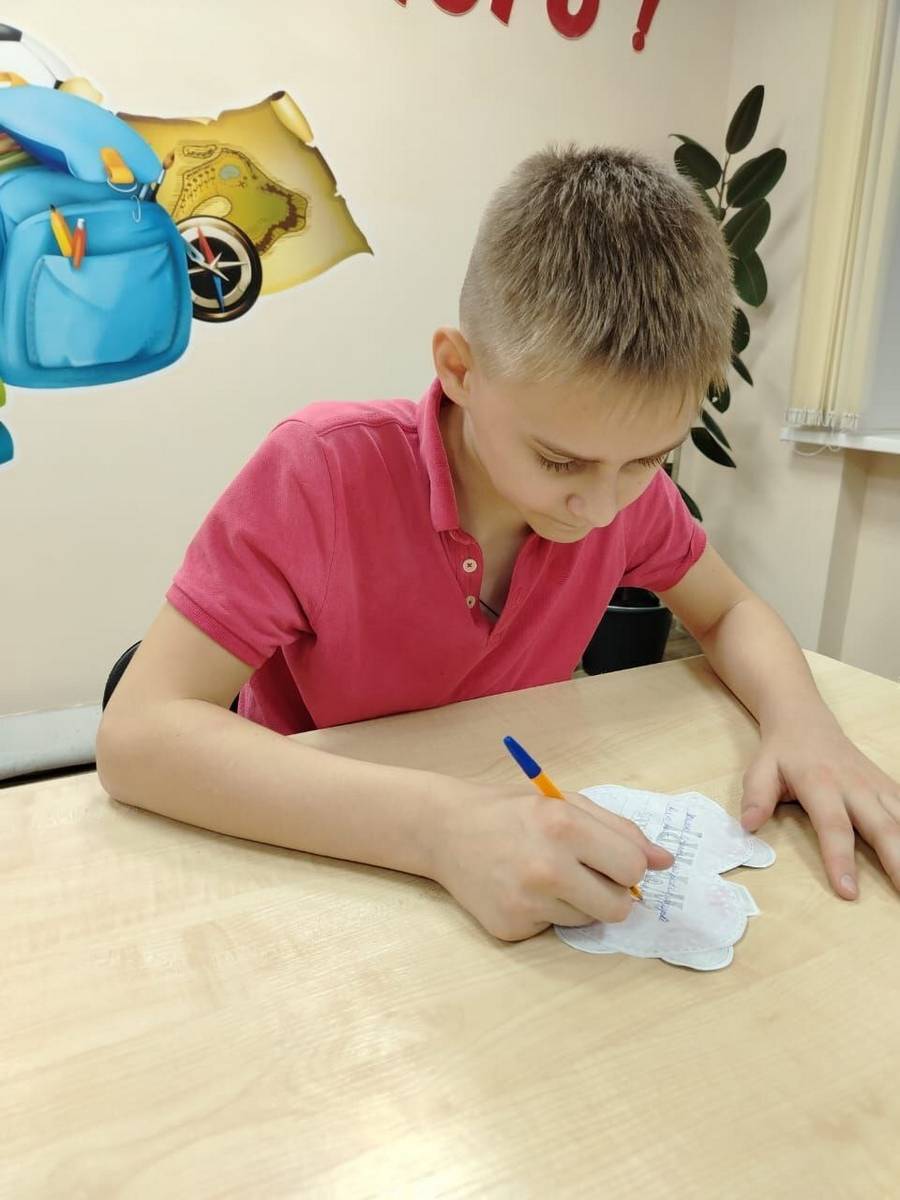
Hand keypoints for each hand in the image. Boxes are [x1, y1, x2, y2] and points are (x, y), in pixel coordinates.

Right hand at [429, 782, 674, 941]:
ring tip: (545, 876)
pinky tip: (522, 889)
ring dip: (578, 903)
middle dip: (612, 894)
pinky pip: (554, 929)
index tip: (614, 861)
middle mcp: (547, 867)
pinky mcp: (510, 927)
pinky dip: (547, 913)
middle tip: (585, 874)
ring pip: (588, 922)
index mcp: (564, 826)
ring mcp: (526, 902)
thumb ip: (620, 830)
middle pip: (618, 907)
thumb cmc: (512, 811)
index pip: (632, 868)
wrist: (446, 830)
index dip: (629, 867)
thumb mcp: (565, 803)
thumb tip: (666, 862)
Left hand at [741, 714, 899, 898]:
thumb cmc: (781, 752)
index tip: (849, 892)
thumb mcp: (760, 769)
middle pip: (883, 827)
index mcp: (820, 783)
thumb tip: (748, 826)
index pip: (834, 826)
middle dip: (897, 863)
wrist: (805, 720)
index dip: (840, 859)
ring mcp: (876, 785)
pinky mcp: (888, 786)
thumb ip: (756, 797)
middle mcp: (855, 786)